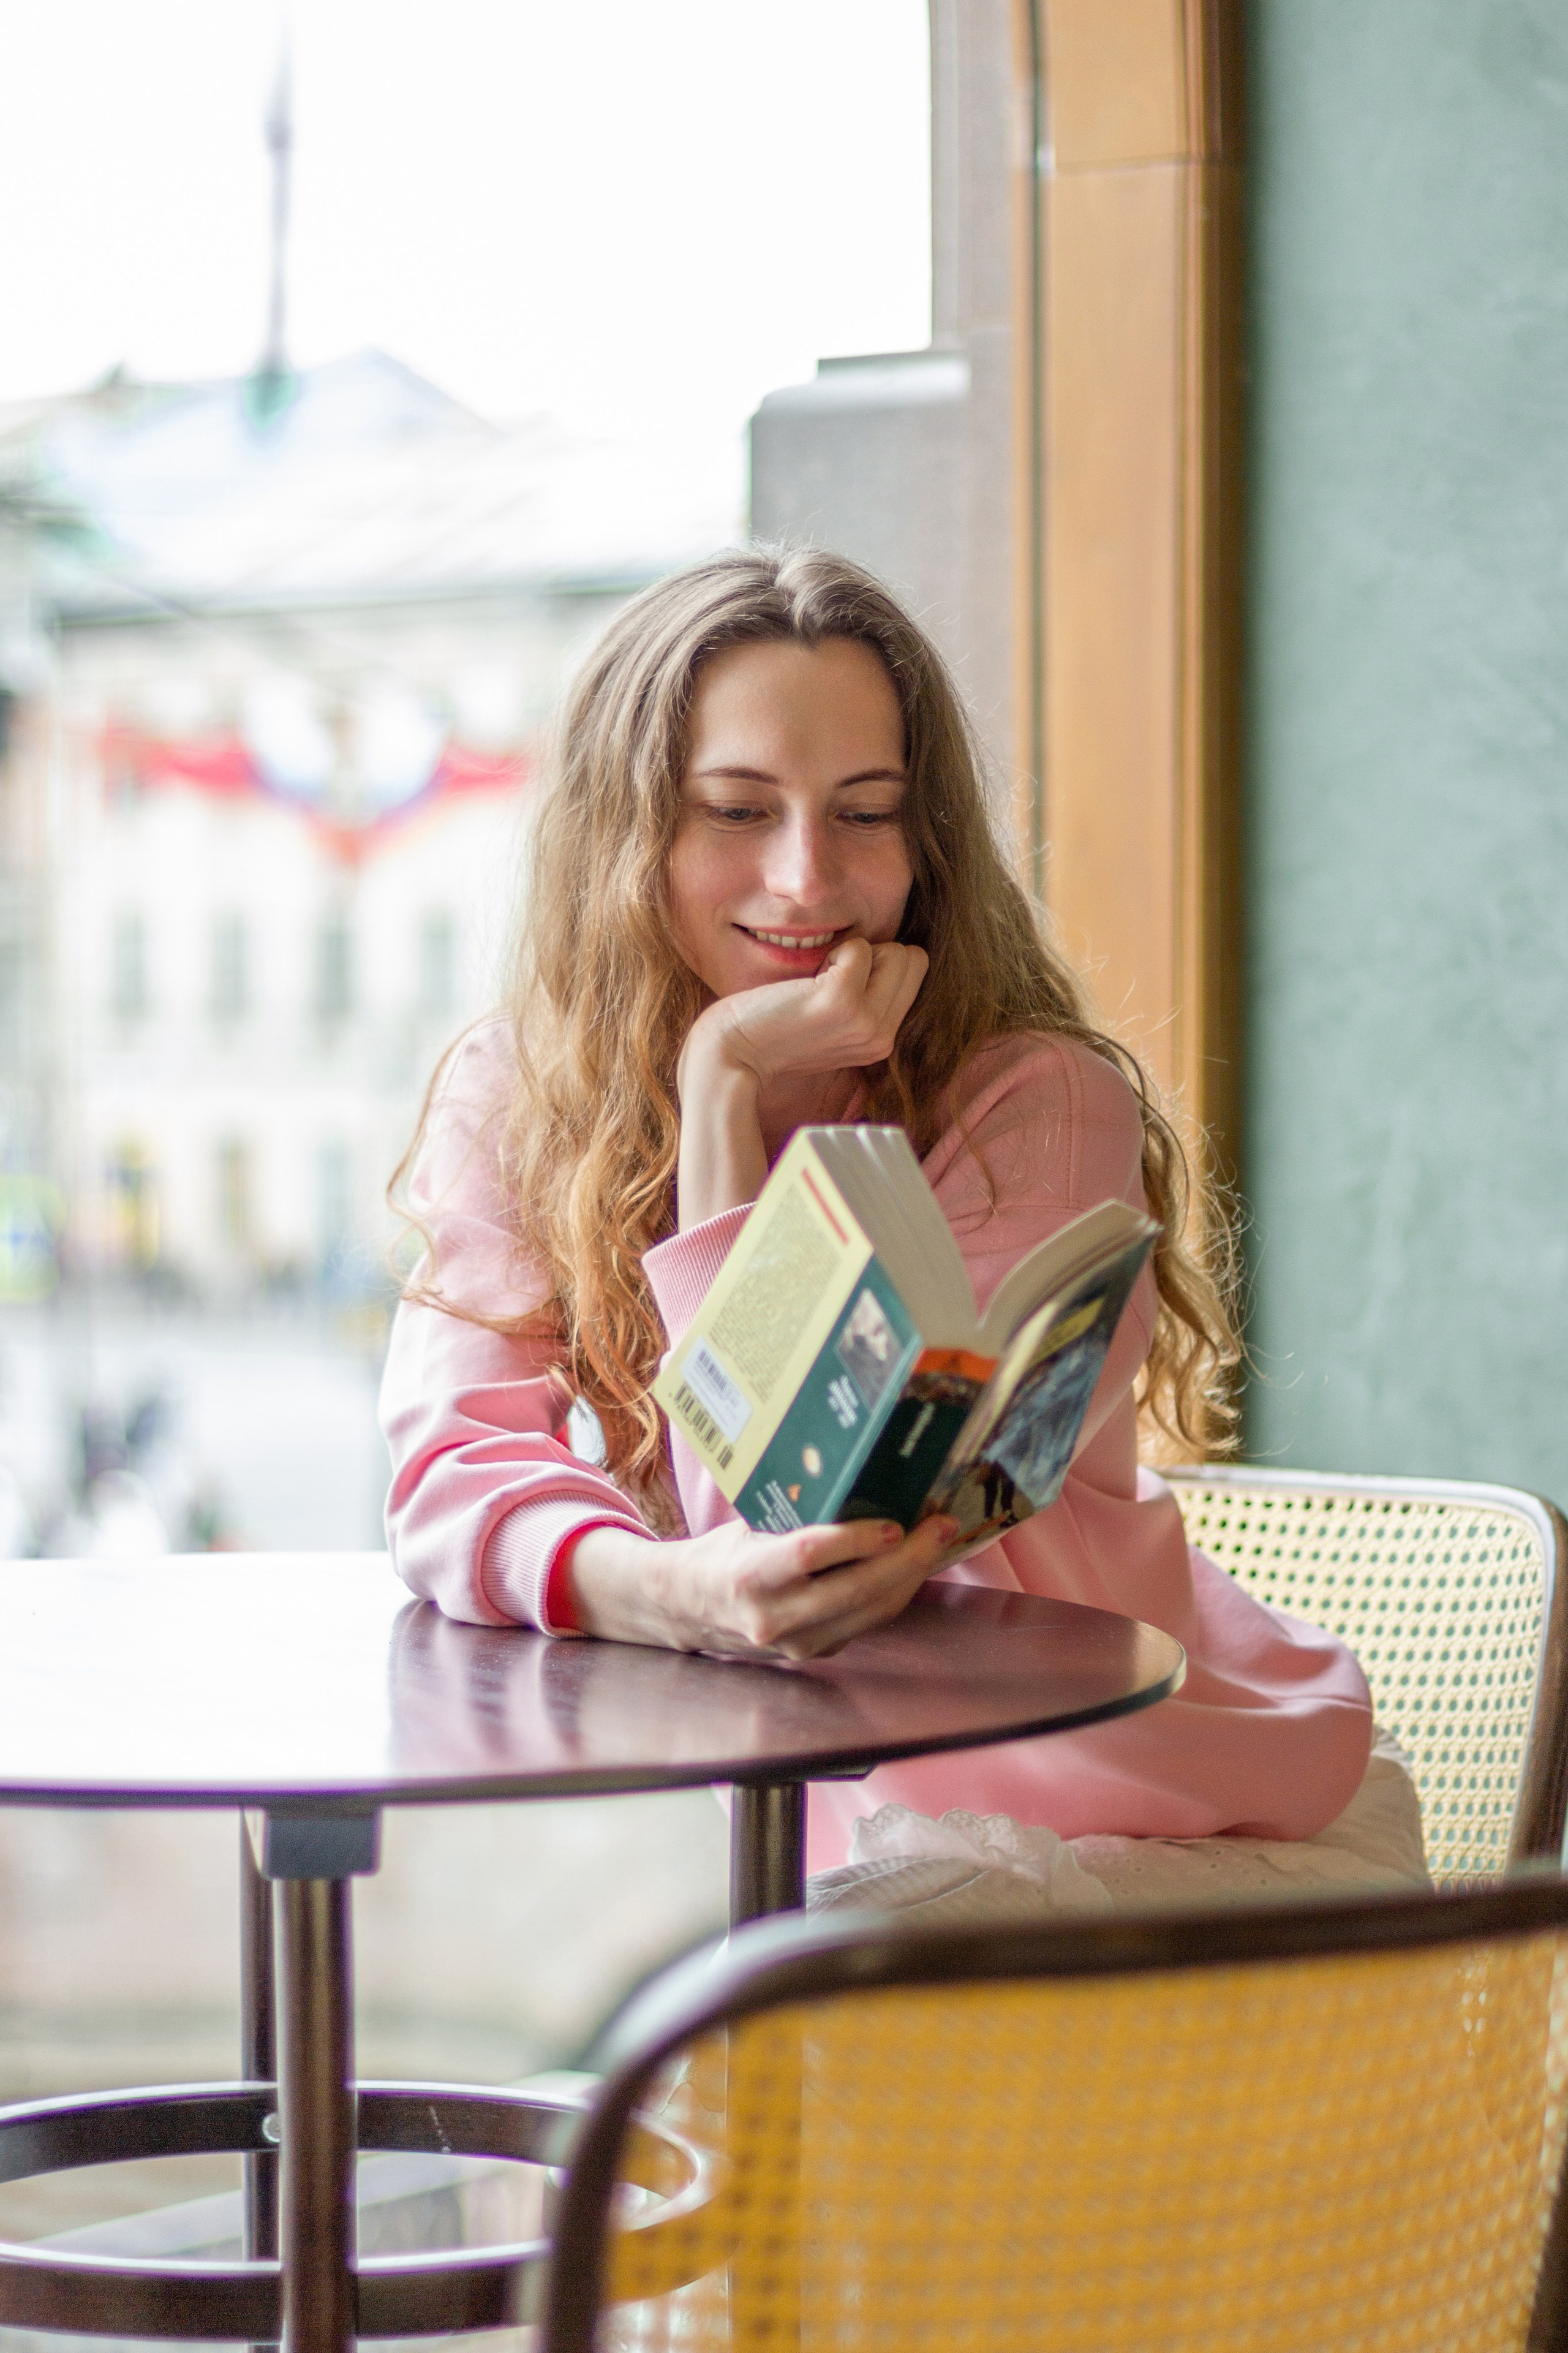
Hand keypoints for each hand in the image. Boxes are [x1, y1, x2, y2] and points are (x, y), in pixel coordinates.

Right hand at [566, 1511, 957, 1661]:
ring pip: (871, 1612)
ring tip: (939, 1541)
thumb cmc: (725, 1553)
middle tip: (940, 1525)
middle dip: (909, 1558)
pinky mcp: (816, 1653)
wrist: (691, 1610)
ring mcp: (797, 1643)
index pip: (809, 1556)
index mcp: (749, 1577)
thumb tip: (861, 1477)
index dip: (856, 1540)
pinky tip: (913, 1565)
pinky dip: (895, 1592)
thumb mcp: (749, 1525)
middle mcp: (773, 1618)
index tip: (896, 1522)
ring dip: (912, 1576)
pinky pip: (867, 1622)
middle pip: (855, 1590)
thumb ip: (796, 1515)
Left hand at [680, 935, 928, 1098]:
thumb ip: (867, 999)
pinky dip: (832, 952)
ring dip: (852, 954)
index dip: (877, 964)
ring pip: (896, 951)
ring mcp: (865, 1021)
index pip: (914, 971)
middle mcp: (882, 1037)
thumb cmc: (770, 1029)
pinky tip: (803, 985)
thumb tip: (897, 953)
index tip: (836, 985)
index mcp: (882, 1041)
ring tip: (814, 985)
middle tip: (825, 982)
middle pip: (913, 958)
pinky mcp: (842, 1001)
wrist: (730, 1053)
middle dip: (873, 955)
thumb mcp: (833, 1023)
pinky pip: (859, 947)